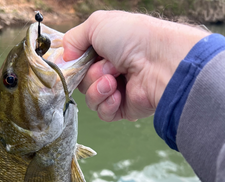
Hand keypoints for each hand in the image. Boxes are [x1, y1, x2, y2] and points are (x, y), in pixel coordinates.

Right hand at [63, 10, 209, 121]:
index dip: (74, 63)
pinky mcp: (124, 108)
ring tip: (114, 79)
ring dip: (97, 88)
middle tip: (107, 66)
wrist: (159, 62)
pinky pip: (103, 113)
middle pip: (81, 80)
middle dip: (89, 74)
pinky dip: (106, 103)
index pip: (79, 60)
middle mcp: (112, 68)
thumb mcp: (96, 24)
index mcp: (107, 47)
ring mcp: (118, 89)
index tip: (73, 61)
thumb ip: (73, 38)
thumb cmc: (134, 37)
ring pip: (90, 98)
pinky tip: (117, 94)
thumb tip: (64, 57)